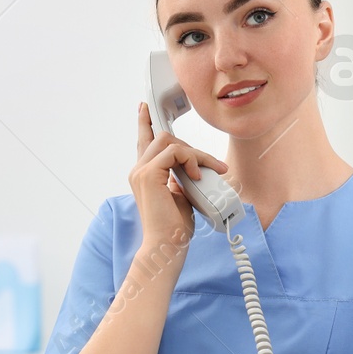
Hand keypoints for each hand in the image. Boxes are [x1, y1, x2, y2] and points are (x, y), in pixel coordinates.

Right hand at [132, 102, 228, 252]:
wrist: (166, 246)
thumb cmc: (175, 228)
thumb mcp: (183, 196)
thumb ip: (183, 178)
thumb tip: (197, 169)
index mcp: (145, 174)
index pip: (144, 141)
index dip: (145, 122)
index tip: (144, 108)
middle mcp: (139, 170)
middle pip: (163, 137)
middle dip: (192, 148)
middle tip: (213, 166)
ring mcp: (141, 172)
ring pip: (170, 142)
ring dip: (196, 154)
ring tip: (209, 172)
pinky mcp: (148, 175)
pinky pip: (174, 152)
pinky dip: (191, 160)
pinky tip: (197, 175)